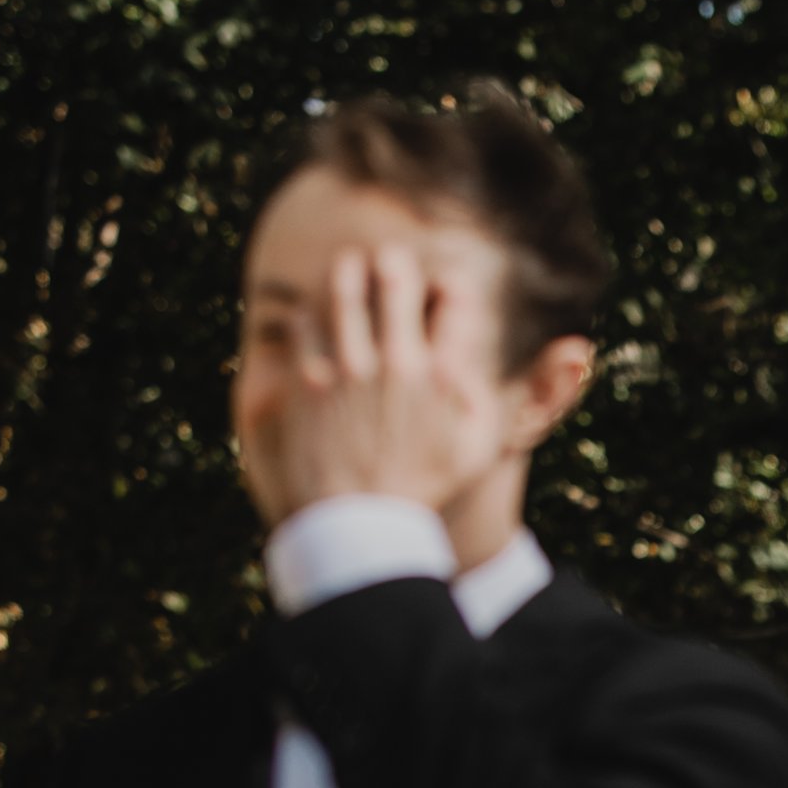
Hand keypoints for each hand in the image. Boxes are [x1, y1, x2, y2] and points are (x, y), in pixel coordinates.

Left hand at [266, 244, 500, 522]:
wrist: (362, 526)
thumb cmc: (423, 488)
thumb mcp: (477, 451)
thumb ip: (483, 397)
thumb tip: (461, 354)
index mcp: (443, 377)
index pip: (454, 293)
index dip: (449, 281)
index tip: (441, 289)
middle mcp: (397, 364)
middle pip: (397, 270)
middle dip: (396, 260)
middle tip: (391, 265)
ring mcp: (348, 369)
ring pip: (343, 280)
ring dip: (349, 269)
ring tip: (351, 272)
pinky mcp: (308, 380)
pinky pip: (304, 318)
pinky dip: (312, 311)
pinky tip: (319, 319)